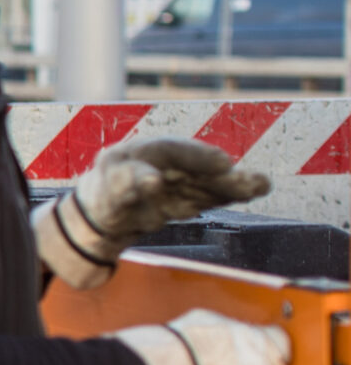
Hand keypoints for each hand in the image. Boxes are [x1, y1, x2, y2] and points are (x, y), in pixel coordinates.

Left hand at [36, 138, 271, 289]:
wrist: (104, 215)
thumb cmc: (105, 193)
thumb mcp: (107, 190)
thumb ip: (128, 185)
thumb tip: (153, 181)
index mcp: (141, 152)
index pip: (171, 149)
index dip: (198, 155)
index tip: (223, 163)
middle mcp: (164, 163)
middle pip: (197, 168)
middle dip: (224, 175)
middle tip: (252, 181)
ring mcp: (178, 179)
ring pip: (208, 182)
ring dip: (234, 184)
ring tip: (261, 185)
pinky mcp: (187, 196)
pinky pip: (209, 195)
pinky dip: (229, 194)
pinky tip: (256, 188)